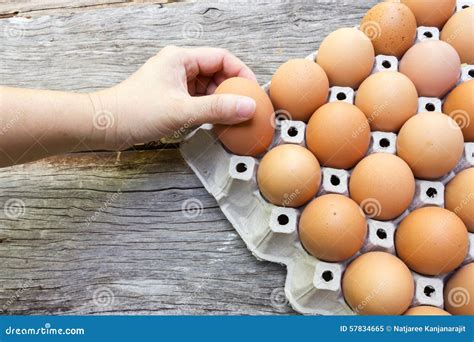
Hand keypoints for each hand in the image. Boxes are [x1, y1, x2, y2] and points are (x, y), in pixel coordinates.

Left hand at [91, 46, 257, 148]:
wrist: (105, 126)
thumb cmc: (134, 111)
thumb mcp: (182, 110)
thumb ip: (217, 109)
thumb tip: (246, 106)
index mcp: (181, 58)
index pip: (222, 58)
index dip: (241, 73)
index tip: (252, 91)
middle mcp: (179, 67)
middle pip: (217, 73)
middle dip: (232, 90)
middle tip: (245, 107)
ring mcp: (175, 83)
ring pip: (208, 88)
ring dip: (221, 102)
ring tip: (232, 117)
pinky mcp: (171, 98)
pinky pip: (198, 100)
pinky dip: (209, 110)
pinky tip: (215, 122)